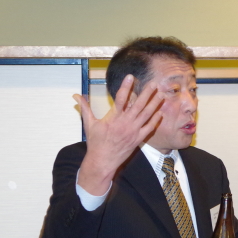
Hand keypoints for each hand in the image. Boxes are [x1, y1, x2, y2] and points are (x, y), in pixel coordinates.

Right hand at [75, 74, 163, 194]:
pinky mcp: (138, 139)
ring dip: (154, 104)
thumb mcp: (89, 124)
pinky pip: (149, 128)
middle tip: (154, 84)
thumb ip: (85, 108)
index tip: (131, 77)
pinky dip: (155, 120)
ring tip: (161, 94)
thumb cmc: (96, 142)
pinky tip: (160, 112)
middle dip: (147, 93)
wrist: (103, 161)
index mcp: (113, 117)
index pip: (120, 98)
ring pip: (146, 115)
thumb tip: (76, 95)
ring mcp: (133, 131)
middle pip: (138, 105)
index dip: (126, 87)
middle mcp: (125, 123)